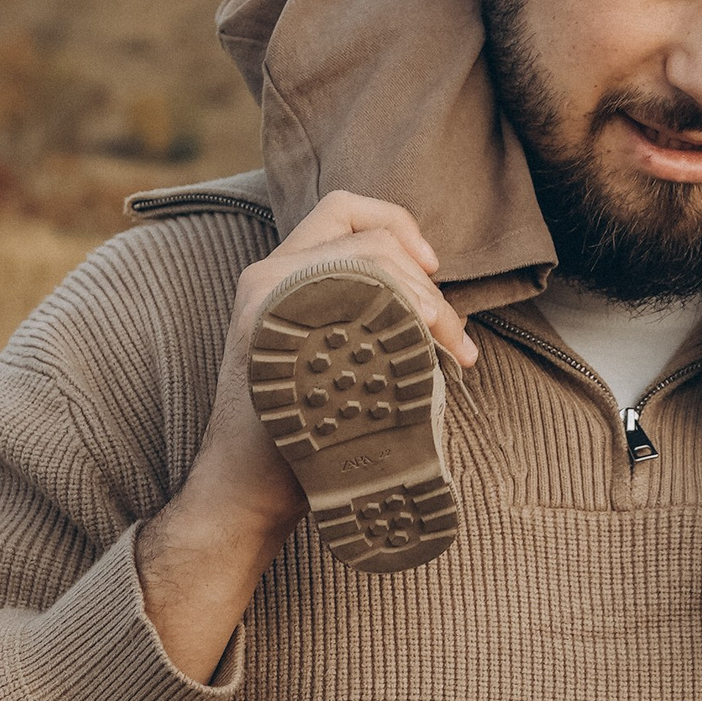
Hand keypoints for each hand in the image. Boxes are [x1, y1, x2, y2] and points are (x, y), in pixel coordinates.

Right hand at [137, 194, 477, 681]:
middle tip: (453, 336)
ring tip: (449, 347)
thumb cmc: (299, 434)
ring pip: (372, 256)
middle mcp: (269, 275)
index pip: (343, 210)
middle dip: (428, 280)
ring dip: (428, 299)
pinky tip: (426, 342)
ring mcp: (269, 299)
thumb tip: (429, 299)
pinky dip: (406, 308)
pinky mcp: (277, 329)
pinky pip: (357, 289)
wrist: (248, 490)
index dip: (398, 224)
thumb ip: (351, 314)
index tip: (434, 266)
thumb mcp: (322, 355)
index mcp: (279, 275)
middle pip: (369, 233)